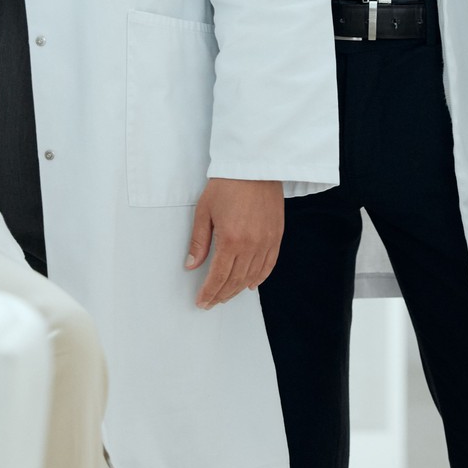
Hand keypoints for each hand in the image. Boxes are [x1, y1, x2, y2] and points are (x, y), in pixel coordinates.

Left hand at [185, 178, 283, 308]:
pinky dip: (260, 277)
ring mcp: (266, 241)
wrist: (254, 165)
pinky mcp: (276, 235)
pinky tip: (251, 284)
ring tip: (226, 296)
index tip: (202, 302)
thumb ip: (198, 241)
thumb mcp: (204, 211)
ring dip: (238, 289)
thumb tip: (191, 265)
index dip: (209, 292)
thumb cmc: (227, 184)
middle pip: (235, 280)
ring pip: (252, 276)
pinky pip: (269, 264)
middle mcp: (251, 245)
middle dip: (221, 295)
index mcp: (230, 240)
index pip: (218, 276)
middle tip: (211, 302)